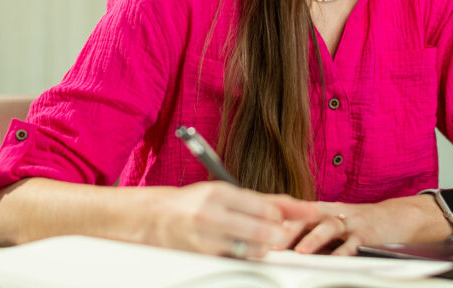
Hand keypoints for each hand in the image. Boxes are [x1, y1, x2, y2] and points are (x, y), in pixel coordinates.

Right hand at [148, 182, 310, 258]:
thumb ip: (260, 199)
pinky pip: (238, 261)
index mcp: (220, 192)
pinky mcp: (204, 257)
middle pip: (262, 231)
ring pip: (253, 250)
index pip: (265, 207)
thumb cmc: (195, 203)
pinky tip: (242, 247)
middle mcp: (212, 214)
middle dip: (278, 234)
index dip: (284, 214)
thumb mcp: (225, 193)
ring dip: (263, 247)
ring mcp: (207, 238)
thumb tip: (295, 205)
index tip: (289, 216)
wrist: (158, 218)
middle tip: (279, 232)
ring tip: (259, 240)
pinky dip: (246, 256)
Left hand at [273, 197, 432, 255]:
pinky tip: (336, 261)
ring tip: (301, 252)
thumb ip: (308, 232)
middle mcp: (331, 212)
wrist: (395, 217)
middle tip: (272, 243)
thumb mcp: (330, 223)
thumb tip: (276, 244)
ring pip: (328, 226)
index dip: (274, 219)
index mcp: (318, 210)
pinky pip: (354, 243)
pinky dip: (345, 252)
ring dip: (314, 239)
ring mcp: (349, 221)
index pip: (292, 211)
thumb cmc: (356, 223)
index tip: (255, 228)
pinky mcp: (367, 233)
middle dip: (288, 230)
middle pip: (306, 217)